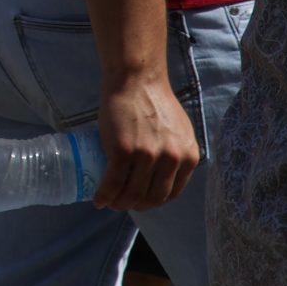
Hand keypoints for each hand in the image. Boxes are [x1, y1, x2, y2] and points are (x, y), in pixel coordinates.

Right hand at [92, 76, 198, 210]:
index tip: (140, 201)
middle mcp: (171, 160)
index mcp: (188, 156)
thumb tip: (165, 170)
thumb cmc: (153, 100)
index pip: (171, 193)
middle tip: (122, 203)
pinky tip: (98, 200)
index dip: (153, 202)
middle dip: (136, 206)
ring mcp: (147, 156)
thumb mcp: (179, 130)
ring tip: (109, 202)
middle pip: (152, 198)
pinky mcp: (123, 151)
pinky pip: (112, 183)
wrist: (136, 79)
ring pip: (132, 194)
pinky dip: (104, 195)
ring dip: (118, 204)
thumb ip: (176, 150)